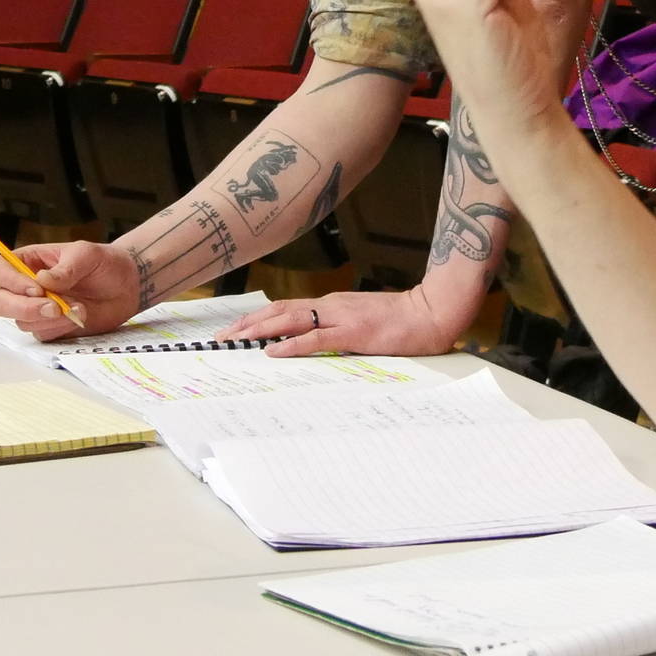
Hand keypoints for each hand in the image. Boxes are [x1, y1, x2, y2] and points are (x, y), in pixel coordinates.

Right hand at [0, 241, 141, 340]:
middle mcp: (25, 287)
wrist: (127, 285)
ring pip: (22, 322)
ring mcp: (36, 309)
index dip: (10, 282)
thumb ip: (65, 268)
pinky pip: (43, 334)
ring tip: (78, 306)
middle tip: (53, 306)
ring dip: (49, 318)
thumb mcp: (87, 255)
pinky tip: (80, 316)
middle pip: (1, 302)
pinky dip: (60, 328)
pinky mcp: (50, 327)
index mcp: (27, 262)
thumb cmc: (104, 263)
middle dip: (24, 308)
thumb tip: (42, 281)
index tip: (35, 288)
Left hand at [216, 287, 458, 356]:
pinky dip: (291, 344)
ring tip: (236, 340)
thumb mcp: (364, 321)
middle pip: (280, 310)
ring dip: (261, 330)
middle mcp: (332, 305)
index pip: (287, 307)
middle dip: (248, 323)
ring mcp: (341, 317)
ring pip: (291, 320)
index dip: (259, 316)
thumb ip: (340, 327)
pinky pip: (315, 338)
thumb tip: (314, 341)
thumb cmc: (403, 321)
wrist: (432, 313)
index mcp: (333, 304)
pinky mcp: (353, 332)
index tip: (235, 327)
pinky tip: (273, 351)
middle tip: (222, 336)